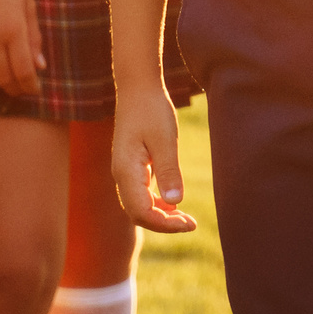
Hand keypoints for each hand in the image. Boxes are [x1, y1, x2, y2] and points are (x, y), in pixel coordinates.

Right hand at [0, 0, 44, 95]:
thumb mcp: (27, 2)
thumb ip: (33, 36)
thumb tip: (39, 66)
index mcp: (12, 27)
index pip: (22, 70)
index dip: (30, 85)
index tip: (35, 89)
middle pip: (1, 78)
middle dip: (14, 88)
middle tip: (21, 88)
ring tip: (2, 78)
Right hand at [111, 85, 195, 232]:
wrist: (138, 88)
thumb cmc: (152, 109)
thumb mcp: (165, 139)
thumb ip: (168, 170)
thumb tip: (175, 202)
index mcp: (126, 171)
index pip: (142, 212)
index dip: (165, 224)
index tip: (189, 223)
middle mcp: (121, 175)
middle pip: (138, 214)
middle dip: (163, 224)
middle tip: (191, 224)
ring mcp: (125, 172)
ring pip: (139, 206)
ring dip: (161, 216)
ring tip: (186, 219)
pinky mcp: (132, 167)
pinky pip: (141, 195)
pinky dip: (156, 204)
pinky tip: (174, 203)